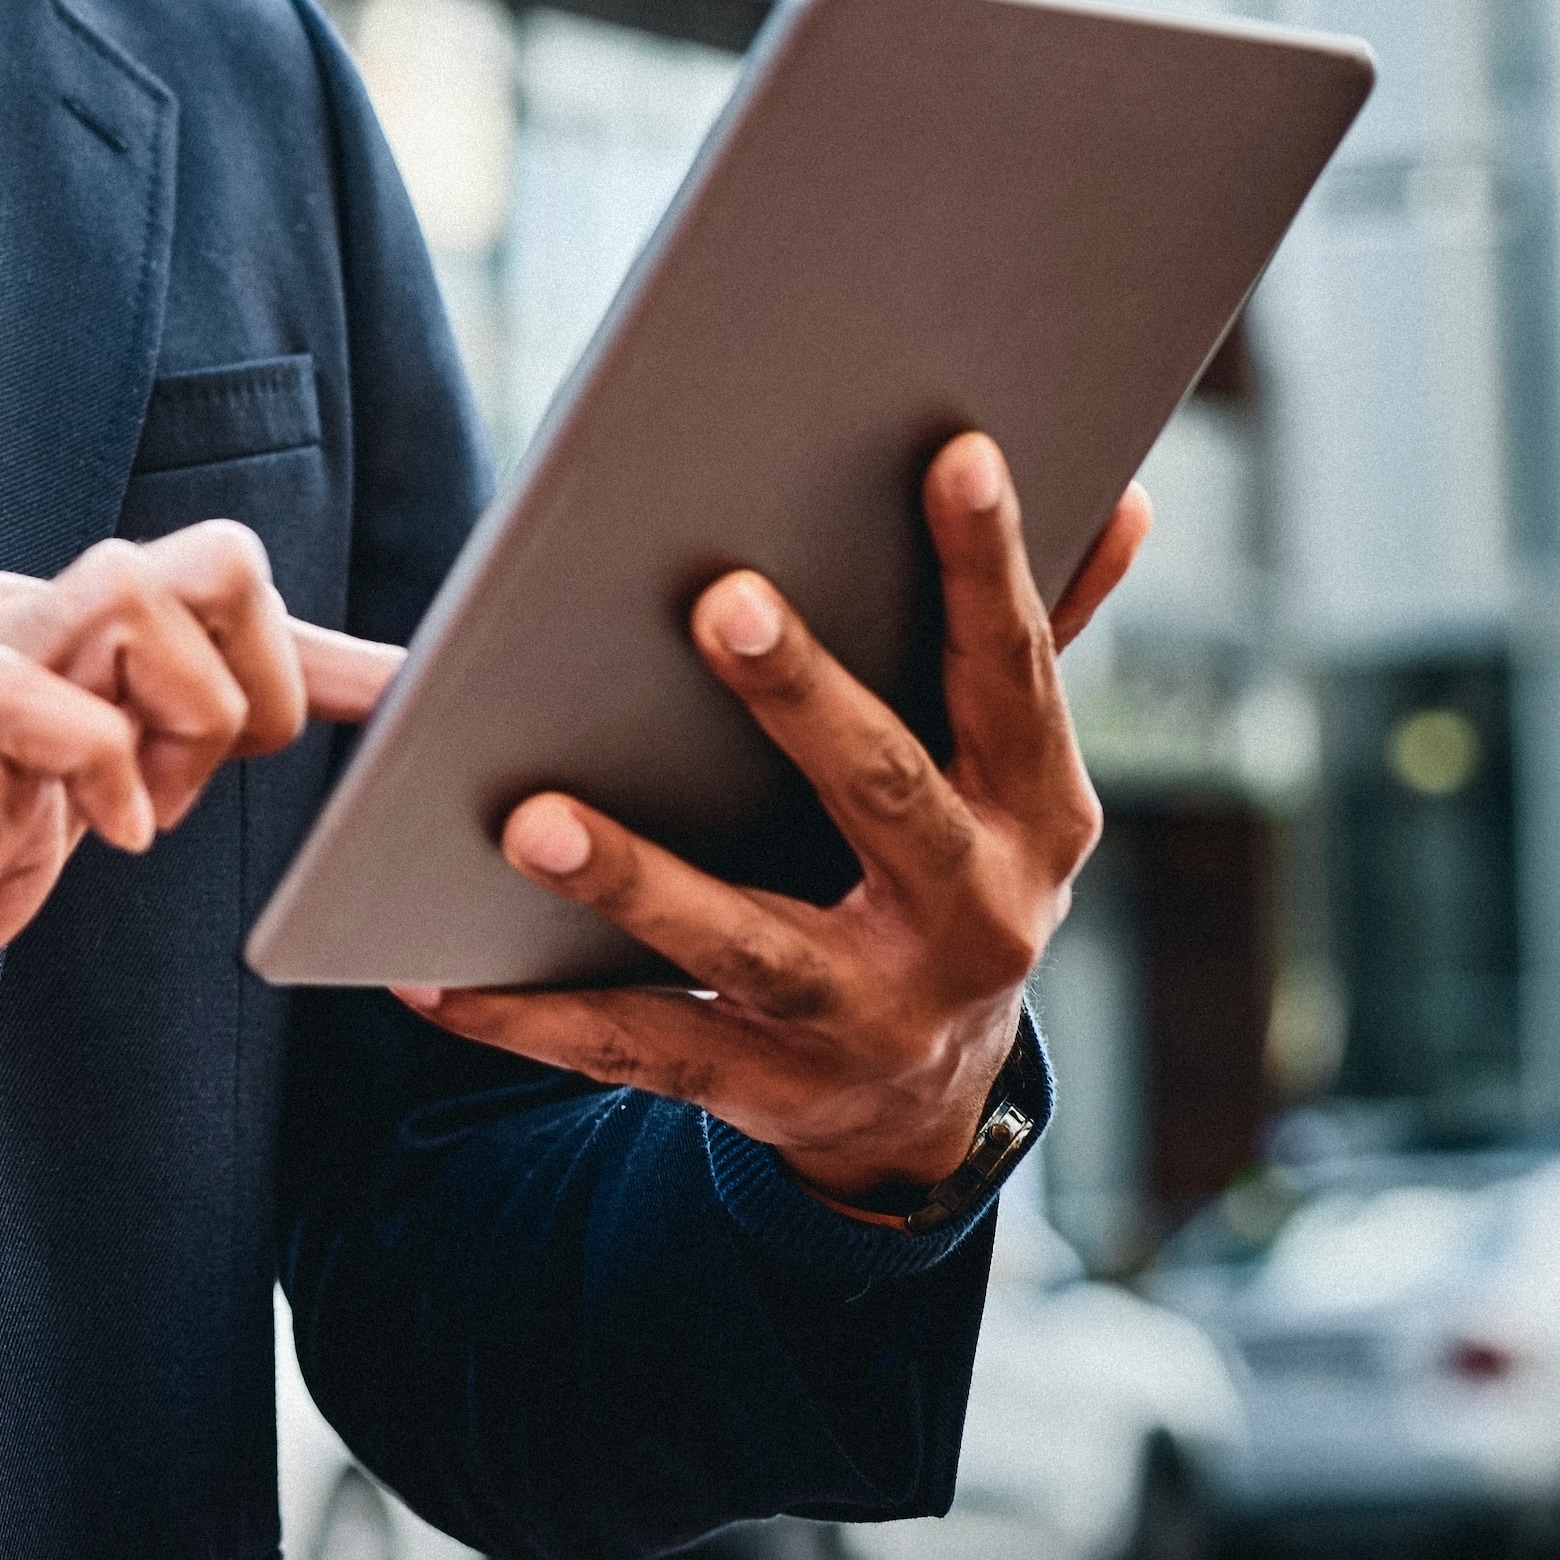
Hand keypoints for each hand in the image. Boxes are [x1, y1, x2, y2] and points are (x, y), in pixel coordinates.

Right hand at [0, 520, 402, 1109]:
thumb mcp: (61, 803)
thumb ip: (159, 745)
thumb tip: (300, 708)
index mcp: (58, 634)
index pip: (230, 592)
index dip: (335, 661)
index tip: (417, 716)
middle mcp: (19, 624)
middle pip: (212, 555)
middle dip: (265, 678)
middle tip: (213, 787)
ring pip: (134, 582)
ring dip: (188, 711)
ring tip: (146, 812)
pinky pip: (25, 691)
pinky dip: (95, 769)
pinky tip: (93, 843)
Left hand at [393, 433, 1143, 1210]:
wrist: (924, 1108)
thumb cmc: (945, 870)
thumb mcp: (1011, 775)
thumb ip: (1043, 635)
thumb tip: (1124, 495)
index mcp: (1034, 815)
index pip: (1013, 673)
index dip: (991, 566)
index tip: (955, 451)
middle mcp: (971, 920)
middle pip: (884, 797)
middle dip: (803, 701)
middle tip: (718, 600)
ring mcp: (868, 1017)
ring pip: (747, 944)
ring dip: (640, 881)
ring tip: (530, 818)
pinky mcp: (765, 1090)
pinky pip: (638, 1048)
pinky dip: (533, 1018)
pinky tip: (435, 974)